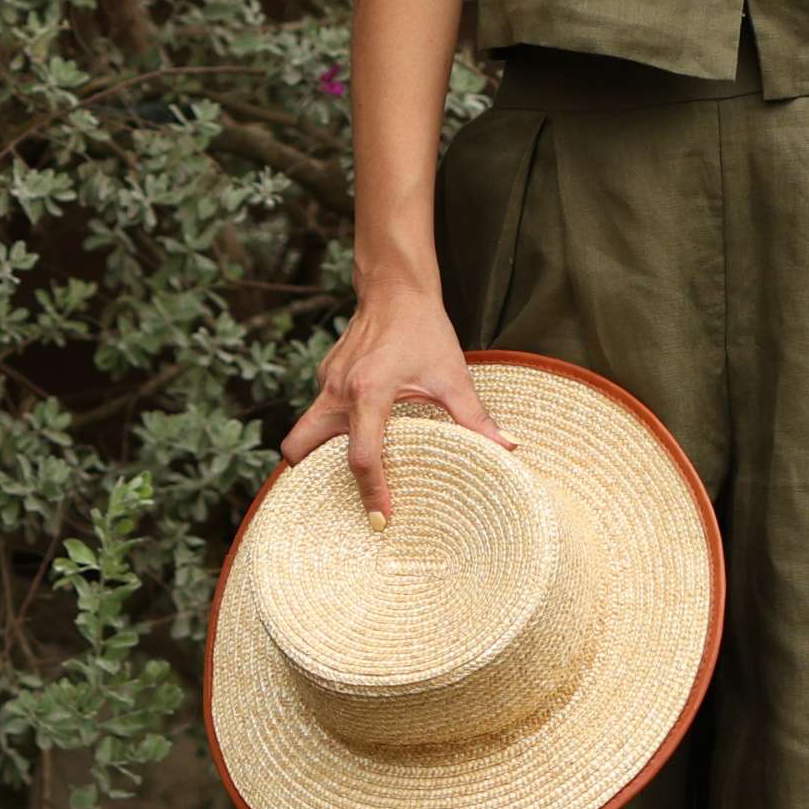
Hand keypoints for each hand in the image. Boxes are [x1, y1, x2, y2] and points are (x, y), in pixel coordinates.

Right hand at [279, 284, 517, 522]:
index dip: (371, 493)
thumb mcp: (452, 375)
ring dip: (319, 453)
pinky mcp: (325, 374)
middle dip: (309, 476)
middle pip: (300, 446)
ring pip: (304, 429)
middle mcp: (338, 390)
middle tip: (340, 497)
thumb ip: (476, 416)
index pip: (361, 456)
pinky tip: (358, 434)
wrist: (395, 288)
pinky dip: (330, 428)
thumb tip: (508, 447)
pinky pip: (317, 410)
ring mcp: (326, 381)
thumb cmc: (424, 330)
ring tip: (348, 474)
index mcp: (369, 393)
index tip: (380, 519)